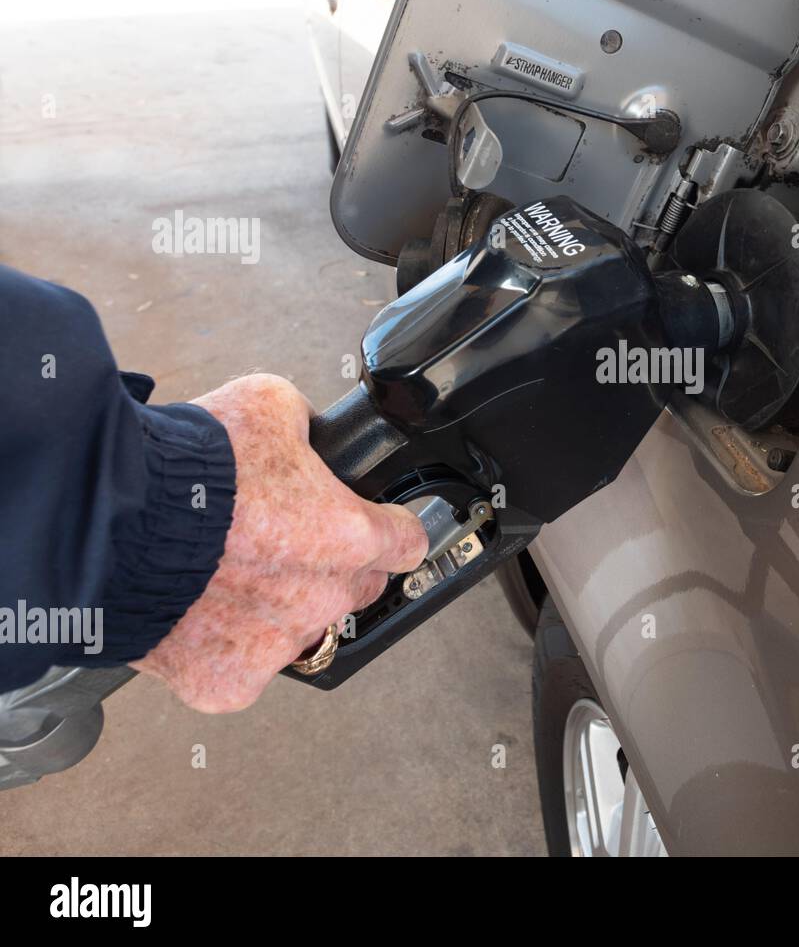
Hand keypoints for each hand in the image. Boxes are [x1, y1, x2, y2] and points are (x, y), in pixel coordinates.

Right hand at [133, 374, 426, 711]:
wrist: (104, 523)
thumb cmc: (186, 465)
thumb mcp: (268, 404)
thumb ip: (307, 428)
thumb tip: (310, 433)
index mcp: (350, 534)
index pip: (407, 542)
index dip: (390, 528)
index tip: (377, 526)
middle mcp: (324, 596)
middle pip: (357, 587)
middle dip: (332, 565)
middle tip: (283, 541)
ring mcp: (278, 644)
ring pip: (302, 629)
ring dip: (281, 607)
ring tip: (230, 572)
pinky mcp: (229, 681)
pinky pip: (245, 666)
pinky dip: (226, 645)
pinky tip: (200, 609)